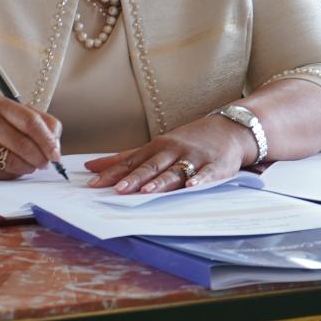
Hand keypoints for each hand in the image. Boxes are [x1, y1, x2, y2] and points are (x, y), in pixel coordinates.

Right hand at [0, 97, 61, 179]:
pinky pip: (5, 173)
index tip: (56, 153)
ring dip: (30, 167)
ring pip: (15, 162)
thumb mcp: (16, 115)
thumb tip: (55, 147)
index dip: (48, 140)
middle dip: (42, 157)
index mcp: (0, 105)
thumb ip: (41, 123)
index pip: (31, 122)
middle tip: (47, 163)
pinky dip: (16, 173)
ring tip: (32, 164)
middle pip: (25, 144)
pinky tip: (13, 166)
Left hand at [84, 114, 255, 193]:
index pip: (131, 162)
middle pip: (150, 166)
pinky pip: (207, 174)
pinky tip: (191, 186)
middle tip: (118, 189)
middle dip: (134, 178)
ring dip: (161, 181)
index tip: (94, 183)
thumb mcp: (155, 146)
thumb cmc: (187, 142)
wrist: (228, 129)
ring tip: (146, 191)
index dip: (113, 173)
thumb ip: (125, 158)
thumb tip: (92, 166)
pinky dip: (199, 179)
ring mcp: (193, 157)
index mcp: (156, 148)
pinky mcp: (215, 165)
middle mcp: (172, 151)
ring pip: (174, 170)